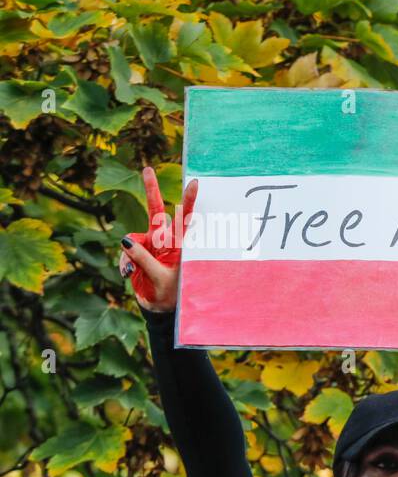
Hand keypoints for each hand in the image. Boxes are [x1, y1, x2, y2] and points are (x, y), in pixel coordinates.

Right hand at [118, 166, 197, 311]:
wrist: (159, 308)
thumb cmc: (169, 295)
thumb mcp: (158, 278)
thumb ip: (143, 259)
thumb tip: (126, 240)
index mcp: (178, 246)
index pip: (185, 219)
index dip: (188, 201)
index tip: (195, 182)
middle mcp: (165, 241)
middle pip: (156, 211)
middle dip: (152, 189)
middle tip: (147, 169)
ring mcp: (151, 245)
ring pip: (134, 236)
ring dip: (130, 253)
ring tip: (130, 271)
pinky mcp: (138, 252)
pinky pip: (126, 249)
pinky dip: (124, 261)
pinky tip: (127, 274)